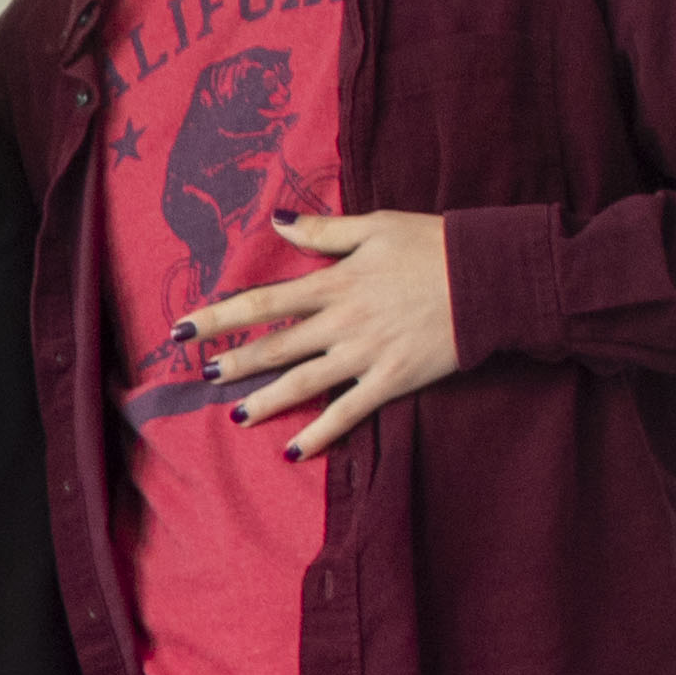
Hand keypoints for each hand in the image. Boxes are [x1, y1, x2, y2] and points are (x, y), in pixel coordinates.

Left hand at [187, 209, 460, 460]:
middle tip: (201, 376)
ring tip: (234, 416)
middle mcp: (342, 322)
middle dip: (233, 362)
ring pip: (302, 383)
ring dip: (265, 401)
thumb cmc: (437, 245)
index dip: (218, 317)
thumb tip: (278, 223)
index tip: (181, 329)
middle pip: (274, 346)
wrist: (494, 277)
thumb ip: (325, 232)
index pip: (262, 302)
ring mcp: (365, 354)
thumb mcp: (378, 226)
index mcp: (335, 283)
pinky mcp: (392, 380)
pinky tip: (292, 452)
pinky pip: (347, 413)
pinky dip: (319, 435)